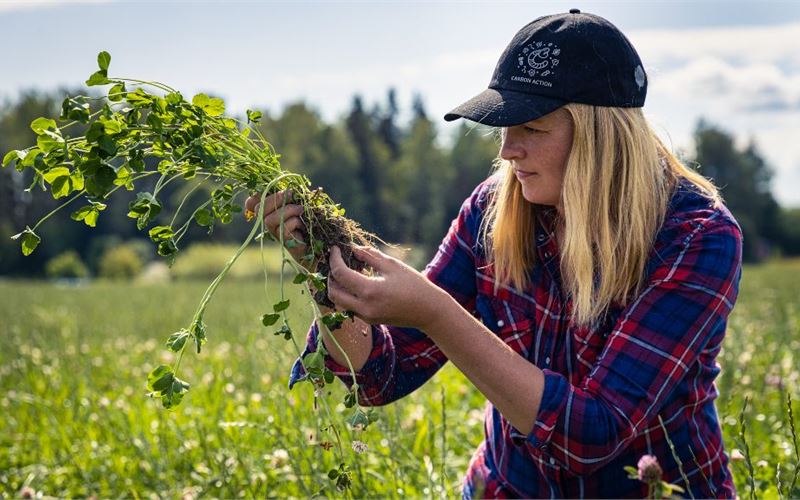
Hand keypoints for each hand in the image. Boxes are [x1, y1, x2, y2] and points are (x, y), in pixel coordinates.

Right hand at [244, 190, 307, 265]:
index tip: (268, 191)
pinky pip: (283, 229)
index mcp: (270, 210)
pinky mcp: (285, 242)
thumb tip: (287, 187)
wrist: (320, 240)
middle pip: (259, 209)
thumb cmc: (309, 217)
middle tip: (290, 194)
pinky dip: (294, 222)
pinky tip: (301, 225)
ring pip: (269, 220)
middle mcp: (269, 222)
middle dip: (275, 198)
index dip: (254, 197)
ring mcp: (275, 233)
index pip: (252, 203)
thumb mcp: (299, 201)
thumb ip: (290, 194)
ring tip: (300, 209)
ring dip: (287, 210)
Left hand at [326, 245, 447, 330]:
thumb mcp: (392, 266)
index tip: (335, 249)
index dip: (334, 259)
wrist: (429, 311)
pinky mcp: (370, 321)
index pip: (340, 274)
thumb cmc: (414, 285)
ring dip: (338, 286)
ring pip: (340, 302)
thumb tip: (353, 248)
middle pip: (333, 292)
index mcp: (370, 291)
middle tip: (336, 261)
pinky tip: (356, 282)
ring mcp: (366, 316)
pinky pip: (351, 307)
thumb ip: (370, 256)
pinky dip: (348, 295)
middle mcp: (364, 307)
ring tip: (346, 271)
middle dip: (330, 276)